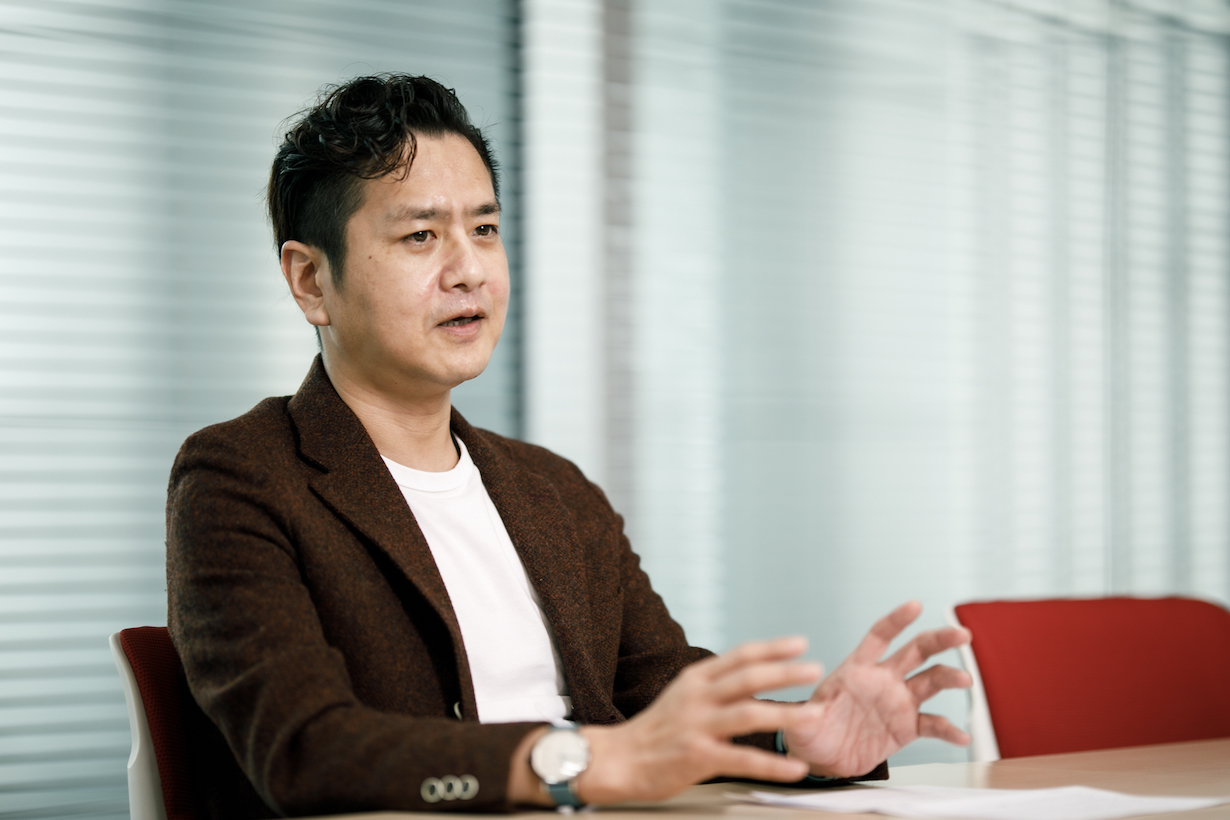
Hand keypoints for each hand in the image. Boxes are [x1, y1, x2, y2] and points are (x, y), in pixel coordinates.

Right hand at [574, 636, 825, 803]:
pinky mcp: (697, 757)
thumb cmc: (654, 730)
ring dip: (786, 713)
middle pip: (747, 678)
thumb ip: (715, 686)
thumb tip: (754, 676)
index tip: (800, 643)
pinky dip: (773, 765)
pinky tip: (794, 768)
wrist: (617, 759)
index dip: (772, 648)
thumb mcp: (682, 695)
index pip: (739, 656)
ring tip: (814, 715)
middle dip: (785, 672)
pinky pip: (742, 759)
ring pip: (748, 714)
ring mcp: (697, 727)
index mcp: (695, 679)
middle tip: (814, 669)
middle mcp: (697, 698)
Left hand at [784, 601, 971, 777]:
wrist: (822, 758)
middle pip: (915, 651)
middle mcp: (883, 680)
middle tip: (962, 634)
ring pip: (930, 681)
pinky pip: (933, 724)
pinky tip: (961, 736)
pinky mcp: (907, 727)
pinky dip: (948, 729)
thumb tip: (803, 714)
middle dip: (939, 640)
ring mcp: (898, 702)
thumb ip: (806, 716)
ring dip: (949, 678)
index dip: (896, 621)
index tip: (915, 605)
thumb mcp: (802, 722)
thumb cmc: (809, 731)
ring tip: (964, 680)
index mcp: (858, 669)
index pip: (879, 636)